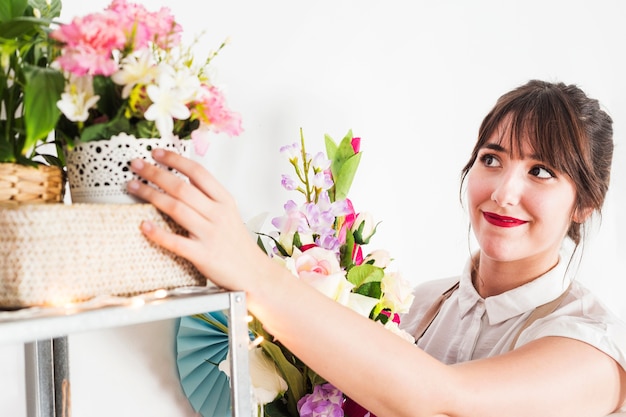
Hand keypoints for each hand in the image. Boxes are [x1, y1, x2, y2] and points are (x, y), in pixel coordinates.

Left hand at [126, 149, 269, 290]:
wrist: (253, 273)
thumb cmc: (237, 244)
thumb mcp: (229, 213)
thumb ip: (209, 198)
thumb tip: (181, 181)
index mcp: (225, 200)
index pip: (198, 172)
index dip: (176, 160)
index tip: (157, 153)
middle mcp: (218, 214)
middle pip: (182, 187)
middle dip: (155, 173)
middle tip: (136, 165)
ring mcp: (210, 234)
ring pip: (176, 209)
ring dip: (151, 195)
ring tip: (133, 187)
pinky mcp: (203, 255)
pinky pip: (177, 242)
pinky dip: (159, 233)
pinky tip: (144, 225)